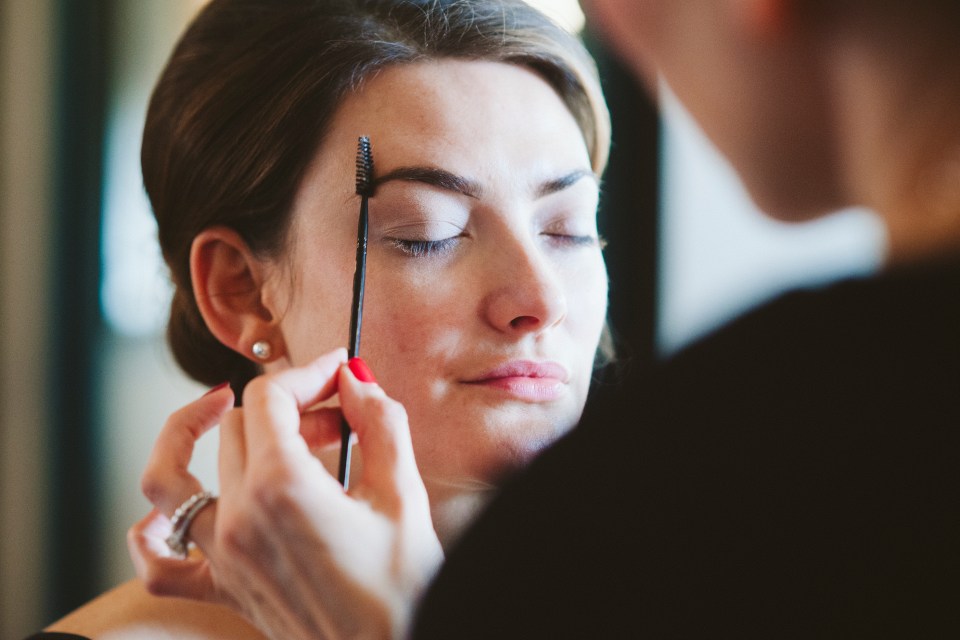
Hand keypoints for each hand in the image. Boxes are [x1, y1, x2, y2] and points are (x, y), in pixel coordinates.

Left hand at [128, 349, 443, 638]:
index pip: (268, 398)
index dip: (305, 373)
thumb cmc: (405, 586)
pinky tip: (170, 513)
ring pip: (173, 478)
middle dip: (286, 407)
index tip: (338, 373)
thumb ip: (379, 423)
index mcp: (282, 488)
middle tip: (336, 419)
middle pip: (235, 428)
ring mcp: (224, 558)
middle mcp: (240, 519)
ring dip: (196, 436)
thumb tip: (356, 380)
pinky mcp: (226, 590)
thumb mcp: (403, 493)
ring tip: (221, 412)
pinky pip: (160, 566)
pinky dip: (151, 535)